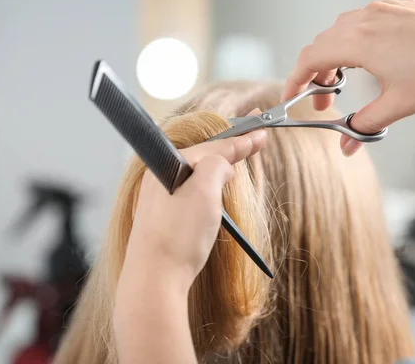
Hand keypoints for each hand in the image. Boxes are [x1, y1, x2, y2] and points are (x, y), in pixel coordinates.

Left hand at [122, 123, 267, 288]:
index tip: (261, 134)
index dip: (241, 142)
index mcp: (168, 167)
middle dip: (229, 150)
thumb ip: (216, 167)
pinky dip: (208, 189)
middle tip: (253, 142)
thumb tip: (222, 166)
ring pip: (196, 177)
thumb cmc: (178, 236)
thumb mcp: (204, 192)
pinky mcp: (162, 219)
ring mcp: (159, 200)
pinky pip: (190, 194)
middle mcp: (159, 179)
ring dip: (219, 169)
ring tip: (237, 159)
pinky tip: (215, 192)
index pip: (213, 148)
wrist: (154, 280)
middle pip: (203, 159)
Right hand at [281, 0, 414, 155]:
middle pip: (323, 44)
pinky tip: (371, 61)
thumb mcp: (396, 107)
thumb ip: (363, 126)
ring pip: (342, 30)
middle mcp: (367, 19)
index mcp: (359, 42)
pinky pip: (365, 20)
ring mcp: (385, 9)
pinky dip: (356, 41)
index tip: (290, 96)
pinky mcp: (402, 7)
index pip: (310, 58)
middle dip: (316, 74)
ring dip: (335, 56)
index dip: (295, 80)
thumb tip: (347, 146)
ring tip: (346, 81)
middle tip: (325, 103)